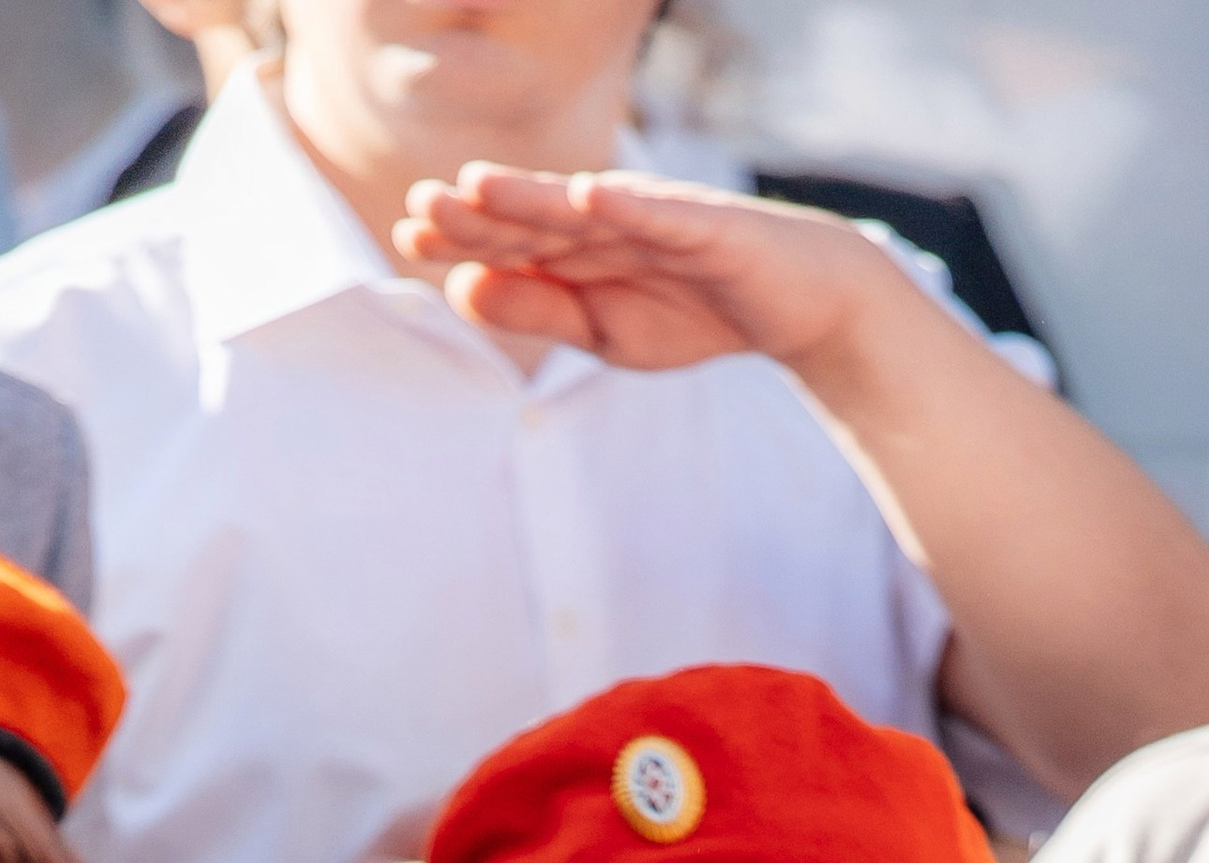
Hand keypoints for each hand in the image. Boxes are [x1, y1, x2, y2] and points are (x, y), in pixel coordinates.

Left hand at [394, 167, 889, 381]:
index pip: (513, 237)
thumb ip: (537, 309)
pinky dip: (630, 205)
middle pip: (537, 214)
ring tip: (480, 186)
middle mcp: (613, 219)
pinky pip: (665, 214)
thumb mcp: (602, 330)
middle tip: (422, 206)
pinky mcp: (709, 225)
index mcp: (584, 245)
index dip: (464, 234)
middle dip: (481, 211)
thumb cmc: (696, 308)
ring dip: (533, 196)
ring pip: (586, 207)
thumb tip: (462, 289)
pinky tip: (591, 195)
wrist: (797, 303)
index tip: (411, 234)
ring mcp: (659, 216)